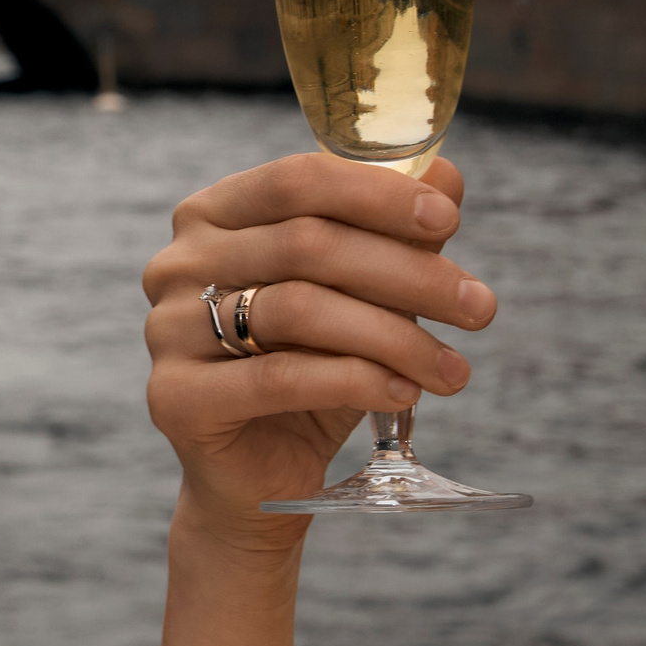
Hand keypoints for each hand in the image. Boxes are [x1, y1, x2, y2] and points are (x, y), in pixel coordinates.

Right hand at [140, 153, 497, 554]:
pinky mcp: (174, 396)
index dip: (377, 193)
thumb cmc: (309, 368)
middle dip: (408, 273)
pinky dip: (356, 381)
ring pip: (299, 309)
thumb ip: (393, 234)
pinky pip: (279, 377)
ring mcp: (166, 328)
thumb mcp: (360, 297)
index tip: (449, 219)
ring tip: (453, 369)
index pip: (295, 179)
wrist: (258, 471)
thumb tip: (446, 174)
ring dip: (395, 336)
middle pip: (306, 243)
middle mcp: (178, 262)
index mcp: (213, 215)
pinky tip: (405, 393)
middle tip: (479, 307)